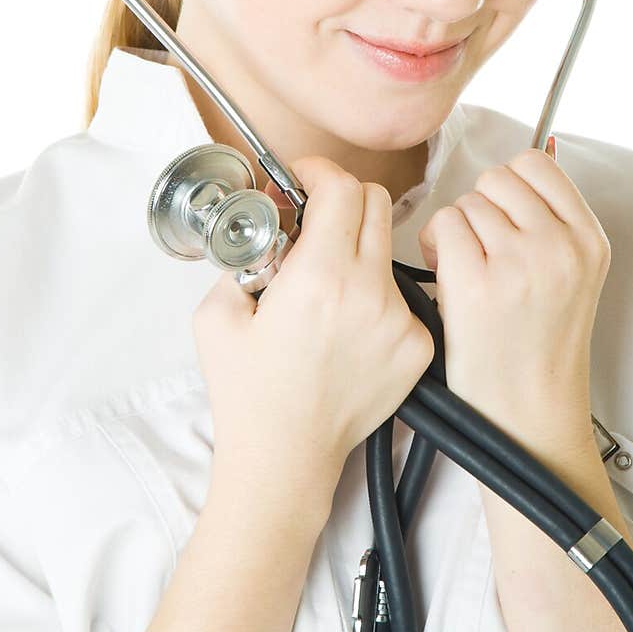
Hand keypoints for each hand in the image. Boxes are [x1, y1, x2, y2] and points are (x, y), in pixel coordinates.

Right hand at [192, 156, 434, 513]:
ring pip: (387, 251)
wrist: (285, 459)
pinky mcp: (417, 347)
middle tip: (314, 219)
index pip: (343, 188)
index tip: (302, 178)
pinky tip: (346, 328)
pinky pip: (400, 298)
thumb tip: (262, 233)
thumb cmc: (248, 394)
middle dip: (343, 200)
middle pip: (377, 204)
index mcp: (320, 277)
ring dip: (358, 250)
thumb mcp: (216, 315)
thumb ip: (239, 261)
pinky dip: (374, 298)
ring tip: (325, 287)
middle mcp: (370, 293)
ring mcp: (400, 321)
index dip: (318, 172)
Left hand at [417, 137, 610, 455]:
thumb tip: (504, 176)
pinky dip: (437, 247)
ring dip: (457, 231)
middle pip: (498, 179)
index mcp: (589, 240)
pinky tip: (449, 279)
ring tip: (468, 273)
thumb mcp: (569, 277)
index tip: (504, 219)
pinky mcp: (480, 284)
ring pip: (467, 203)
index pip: (538, 164)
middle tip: (482, 252)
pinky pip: (445, 225)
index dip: (509, 187)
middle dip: (481, 208)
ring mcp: (522, 264)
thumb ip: (548, 225)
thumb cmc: (537, 346)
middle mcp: (562, 246)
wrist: (530, 412)